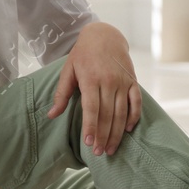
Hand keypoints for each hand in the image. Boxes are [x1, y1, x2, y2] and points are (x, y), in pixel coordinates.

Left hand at [48, 23, 140, 156]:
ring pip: (122, 112)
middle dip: (103, 135)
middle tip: (98, 152)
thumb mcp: (68, 70)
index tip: (88, 143)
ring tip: (110, 149)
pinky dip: (134, 116)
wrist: (105, 35)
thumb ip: (61, 94)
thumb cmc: (83, 54)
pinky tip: (127, 130)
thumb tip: (51, 115)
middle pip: (107, 114)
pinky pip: (136, 102)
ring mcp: (123, 81)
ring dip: (117, 132)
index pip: (92, 108)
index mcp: (91, 78)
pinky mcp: (133, 81)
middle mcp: (109, 81)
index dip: (91, 126)